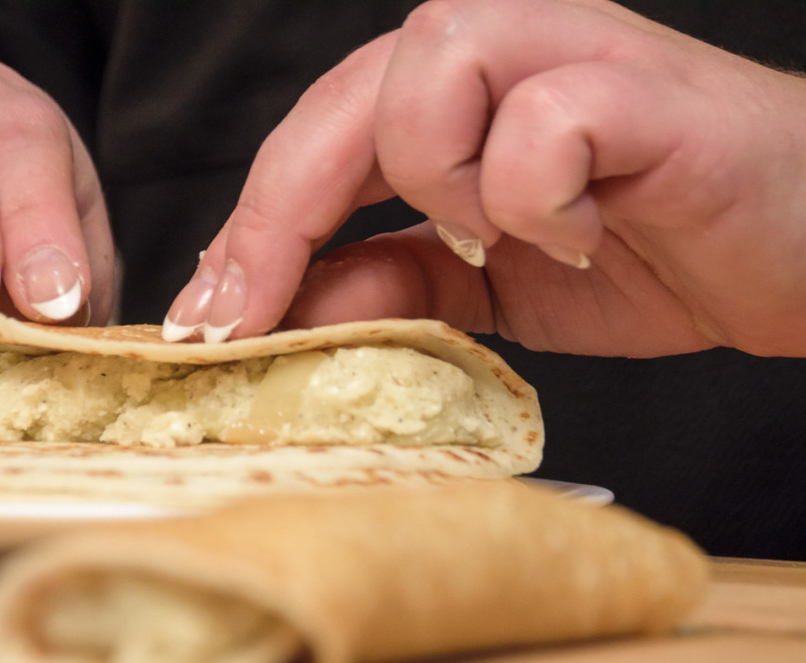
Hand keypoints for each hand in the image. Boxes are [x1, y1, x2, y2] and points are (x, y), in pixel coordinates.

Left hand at [164, 0, 805, 358]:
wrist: (798, 252)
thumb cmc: (651, 248)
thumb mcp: (489, 287)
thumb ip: (397, 282)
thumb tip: (295, 306)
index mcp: (452, 94)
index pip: (314, 140)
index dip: (251, 229)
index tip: (210, 319)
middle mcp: (498, 49)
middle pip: (342, 94)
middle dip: (278, 214)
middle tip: (248, 314)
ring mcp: (569, 53)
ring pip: (427, 67)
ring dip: (430, 176)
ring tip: (487, 239)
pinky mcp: (643, 89)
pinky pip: (542, 118)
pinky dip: (534, 192)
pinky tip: (572, 231)